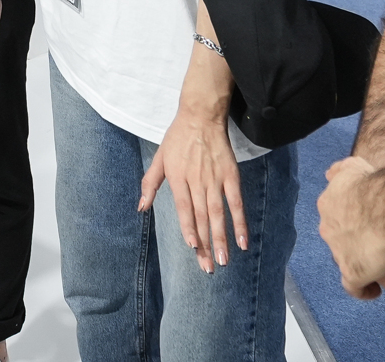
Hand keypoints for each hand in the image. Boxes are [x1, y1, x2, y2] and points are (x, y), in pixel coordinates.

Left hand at [142, 101, 245, 273]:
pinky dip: (240, 221)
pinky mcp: (231, 175)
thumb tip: (141, 207)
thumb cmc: (177, 138)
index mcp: (178, 178)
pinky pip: (236, 202)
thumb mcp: (158, 159)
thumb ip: (150, 184)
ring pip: (218, 214)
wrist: (201, 116)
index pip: (184, 209)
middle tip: (208, 267)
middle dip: (205, 244)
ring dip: (222, 238)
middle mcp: (197, 181)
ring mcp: (215, 179)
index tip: (193, 247)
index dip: (189, 228)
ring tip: (223, 260)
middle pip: (202, 218)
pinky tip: (243, 240)